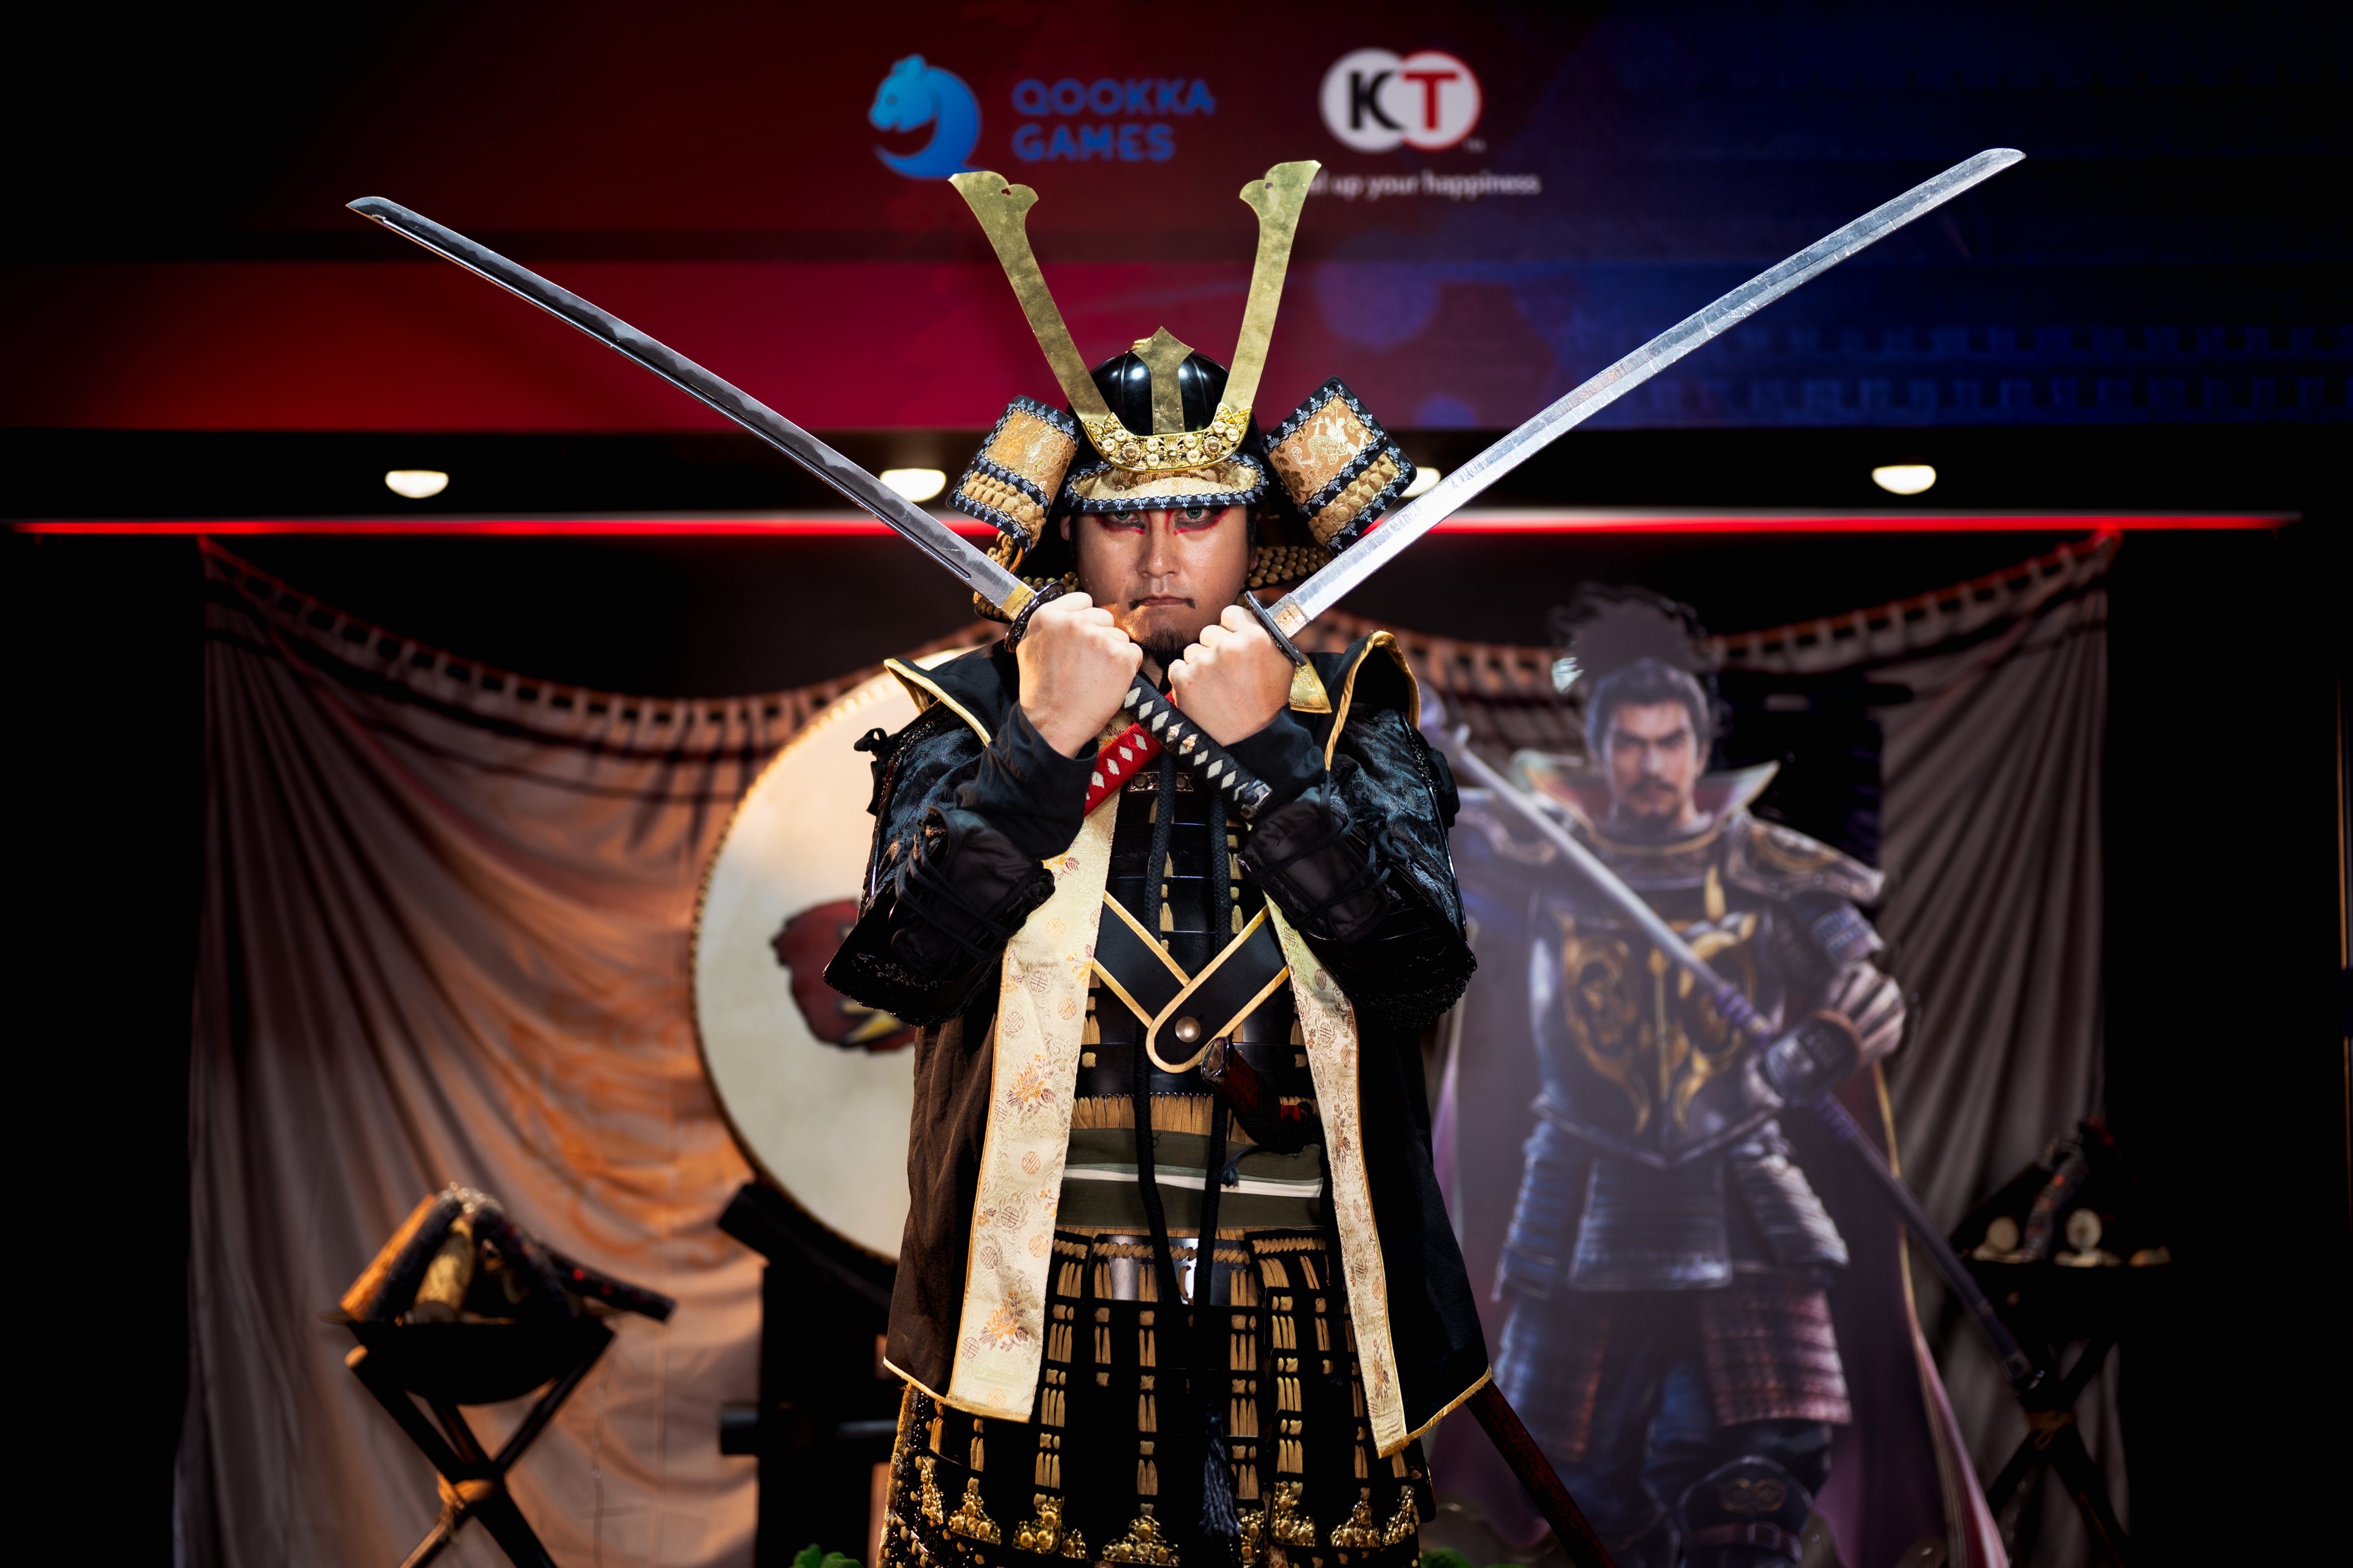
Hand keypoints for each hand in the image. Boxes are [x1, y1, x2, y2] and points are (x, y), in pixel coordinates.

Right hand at [1017, 592, 1142, 756]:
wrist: (1053, 724)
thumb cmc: (1041, 691)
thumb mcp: (1029, 647)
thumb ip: (1048, 624)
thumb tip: (1067, 612)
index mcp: (1049, 615)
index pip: (1083, 600)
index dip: (1085, 620)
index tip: (1082, 638)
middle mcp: (1074, 621)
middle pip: (1104, 617)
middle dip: (1100, 636)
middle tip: (1086, 663)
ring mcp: (1100, 638)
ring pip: (1120, 636)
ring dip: (1113, 653)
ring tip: (1094, 676)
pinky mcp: (1121, 656)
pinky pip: (1134, 653)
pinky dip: (1127, 667)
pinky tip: (1108, 682)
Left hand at [1168, 605, 1292, 745]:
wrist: (1251, 741)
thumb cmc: (1268, 703)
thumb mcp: (1283, 664)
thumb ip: (1267, 636)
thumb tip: (1256, 616)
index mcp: (1255, 637)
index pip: (1230, 613)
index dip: (1230, 628)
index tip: (1232, 641)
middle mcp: (1228, 645)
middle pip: (1209, 631)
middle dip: (1215, 647)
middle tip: (1226, 671)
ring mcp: (1204, 662)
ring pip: (1192, 650)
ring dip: (1200, 664)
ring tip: (1216, 687)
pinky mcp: (1184, 680)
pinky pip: (1177, 666)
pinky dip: (1185, 679)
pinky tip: (1202, 693)